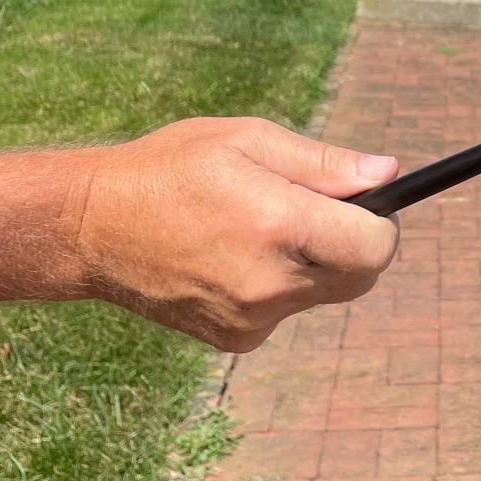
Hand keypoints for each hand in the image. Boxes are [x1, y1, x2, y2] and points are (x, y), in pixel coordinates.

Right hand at [69, 117, 400, 350]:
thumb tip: (388, 174)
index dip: (382, 223)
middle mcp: (270, 282)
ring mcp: (251, 318)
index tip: (366, 204)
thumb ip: (324, 163)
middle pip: (360, 277)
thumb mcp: (248, 140)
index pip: (376, 247)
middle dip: (354, 244)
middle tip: (314, 211)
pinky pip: (285, 311)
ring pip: (323, 293)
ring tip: (260, 228)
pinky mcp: (234, 340)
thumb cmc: (173, 168)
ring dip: (314, 264)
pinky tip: (235, 257)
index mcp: (278, 225)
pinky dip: (279, 286)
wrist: (93, 228)